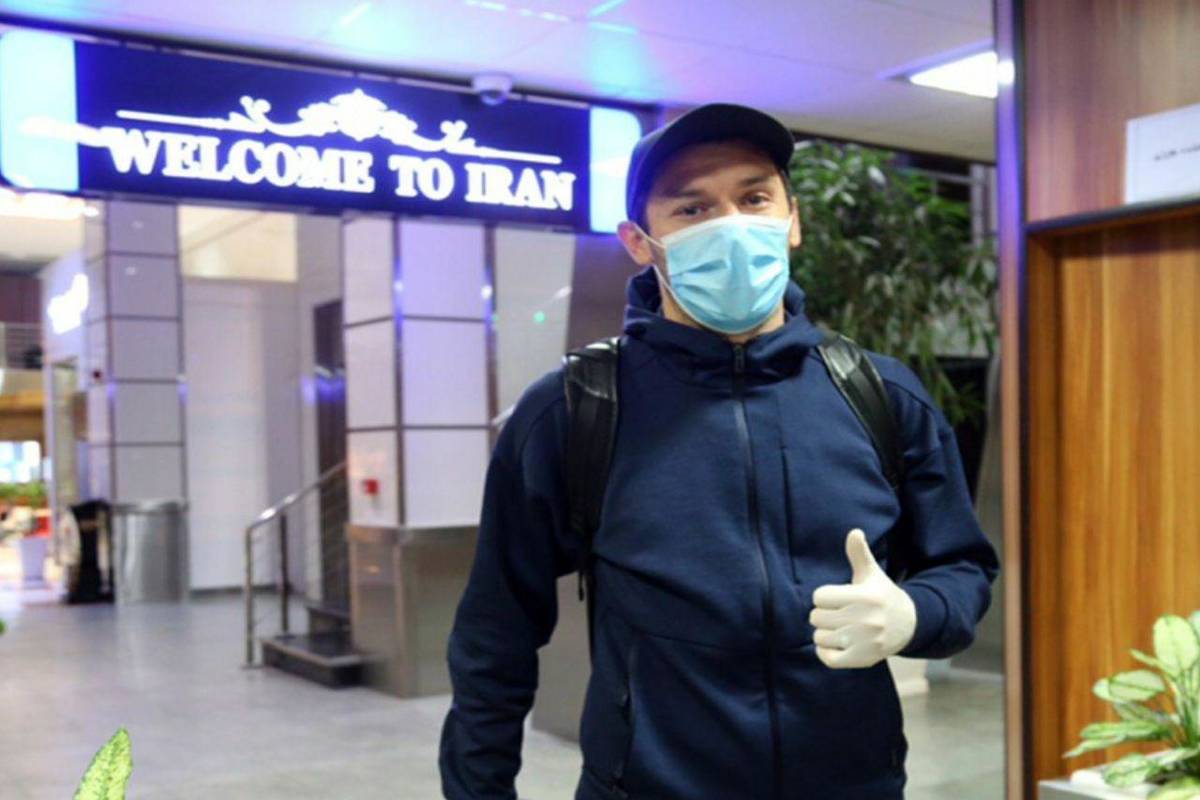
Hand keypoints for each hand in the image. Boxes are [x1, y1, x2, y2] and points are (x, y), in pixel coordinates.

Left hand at [809, 528, 916, 668]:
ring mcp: (865, 642)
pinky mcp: (863, 660)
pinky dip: (825, 653)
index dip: (824, 596)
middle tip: (836, 614)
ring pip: (820, 638)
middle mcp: (866, 620)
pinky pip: (829, 659)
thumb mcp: (872, 574)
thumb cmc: (881, 595)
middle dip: (822, 615)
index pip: (820, 596)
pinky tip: (832, 644)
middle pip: (817, 617)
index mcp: (865, 597)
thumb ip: (859, 554)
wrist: (908, 625)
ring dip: (823, 634)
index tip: (835, 598)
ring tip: (836, 628)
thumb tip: (854, 532)